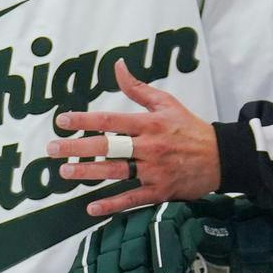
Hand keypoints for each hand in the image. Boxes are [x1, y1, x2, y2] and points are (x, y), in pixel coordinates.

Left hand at [48, 60, 221, 216]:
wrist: (221, 157)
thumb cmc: (190, 128)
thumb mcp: (167, 103)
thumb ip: (138, 88)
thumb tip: (118, 65)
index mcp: (150, 123)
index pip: (111, 120)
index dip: (84, 120)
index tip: (62, 120)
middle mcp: (150, 146)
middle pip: (108, 146)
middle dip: (77, 147)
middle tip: (51, 148)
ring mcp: (154, 170)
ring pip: (116, 172)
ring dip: (88, 173)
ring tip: (64, 172)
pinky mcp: (160, 190)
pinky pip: (132, 198)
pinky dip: (112, 204)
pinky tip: (91, 206)